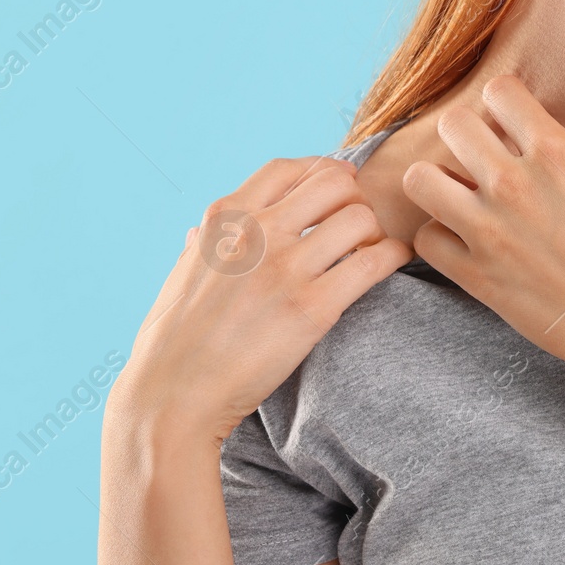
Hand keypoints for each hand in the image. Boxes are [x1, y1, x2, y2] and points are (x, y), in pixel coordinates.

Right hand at [107, 156, 413, 447]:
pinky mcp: (312, 308)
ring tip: (369, 251)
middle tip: (355, 226)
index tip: (336, 188)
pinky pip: (373, 263)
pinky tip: (391, 263)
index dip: (320, 171)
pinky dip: (392, 256)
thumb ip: (201, 247)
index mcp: (225, 218)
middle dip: (352, 198)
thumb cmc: (172, 343)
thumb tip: (199, 235)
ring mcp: (286, 268)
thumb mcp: (181, 276)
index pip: (287, 168)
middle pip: (333, 181)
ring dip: (373, 231)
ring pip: (359, 217)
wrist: (172, 396)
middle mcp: (258, 232)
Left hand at [402, 58, 564, 384]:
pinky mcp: (477, 278)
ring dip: (439, 181)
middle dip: (465, 132)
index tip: (515, 121)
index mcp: (559, 157)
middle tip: (483, 153)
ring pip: (420, 179)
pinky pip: (425, 238)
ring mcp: (490, 235)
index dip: (506, 101)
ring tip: (464, 191)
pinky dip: (439, 236)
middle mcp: (516, 188)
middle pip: (450, 125)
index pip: (499, 93)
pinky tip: (465, 238)